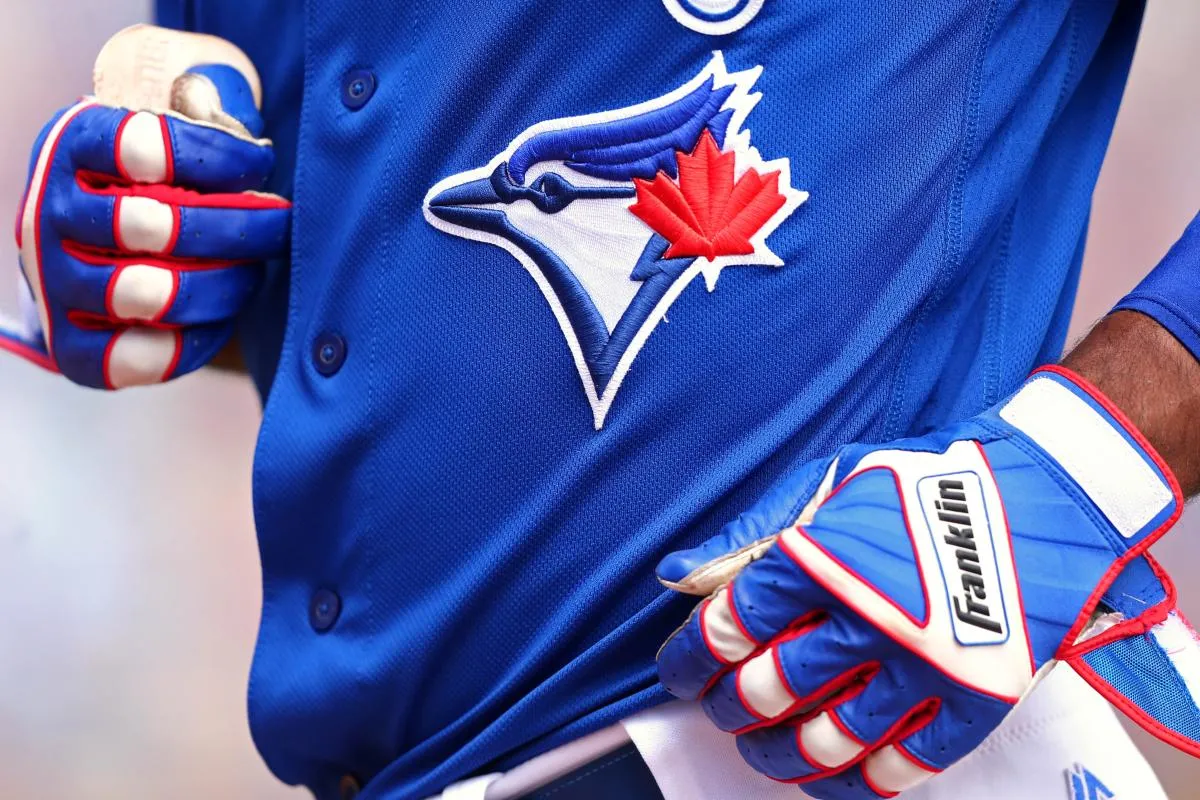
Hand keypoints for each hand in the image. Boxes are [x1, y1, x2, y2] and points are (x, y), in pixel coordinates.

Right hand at [1, 61, 289, 387]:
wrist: (107, 247)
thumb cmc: (164, 177)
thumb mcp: (183, 127)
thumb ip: (215, 112)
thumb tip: (250, 145)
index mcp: (74, 146)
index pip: (143, 146)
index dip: (217, 157)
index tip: (259, 163)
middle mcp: (51, 212)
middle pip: (153, 225)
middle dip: (237, 227)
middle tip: (279, 222)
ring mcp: (56, 282)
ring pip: (147, 293)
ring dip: (221, 284)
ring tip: (251, 272)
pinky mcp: (73, 347)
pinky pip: (142, 356)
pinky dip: (196, 340)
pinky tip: (222, 315)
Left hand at [657, 366, 1199, 798]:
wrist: (1045, 494)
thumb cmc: (929, 481)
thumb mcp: (830, 480)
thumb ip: (750, 532)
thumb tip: (677, 574)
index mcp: (821, 557)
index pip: (728, 630)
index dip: (690, 661)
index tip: (681, 673)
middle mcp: (866, 617)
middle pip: (768, 691)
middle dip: (730, 707)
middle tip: (724, 707)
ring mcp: (922, 666)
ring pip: (826, 739)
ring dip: (779, 754)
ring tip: (764, 749)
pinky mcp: (974, 701)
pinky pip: (902, 766)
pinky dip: (855, 781)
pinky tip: (830, 775)